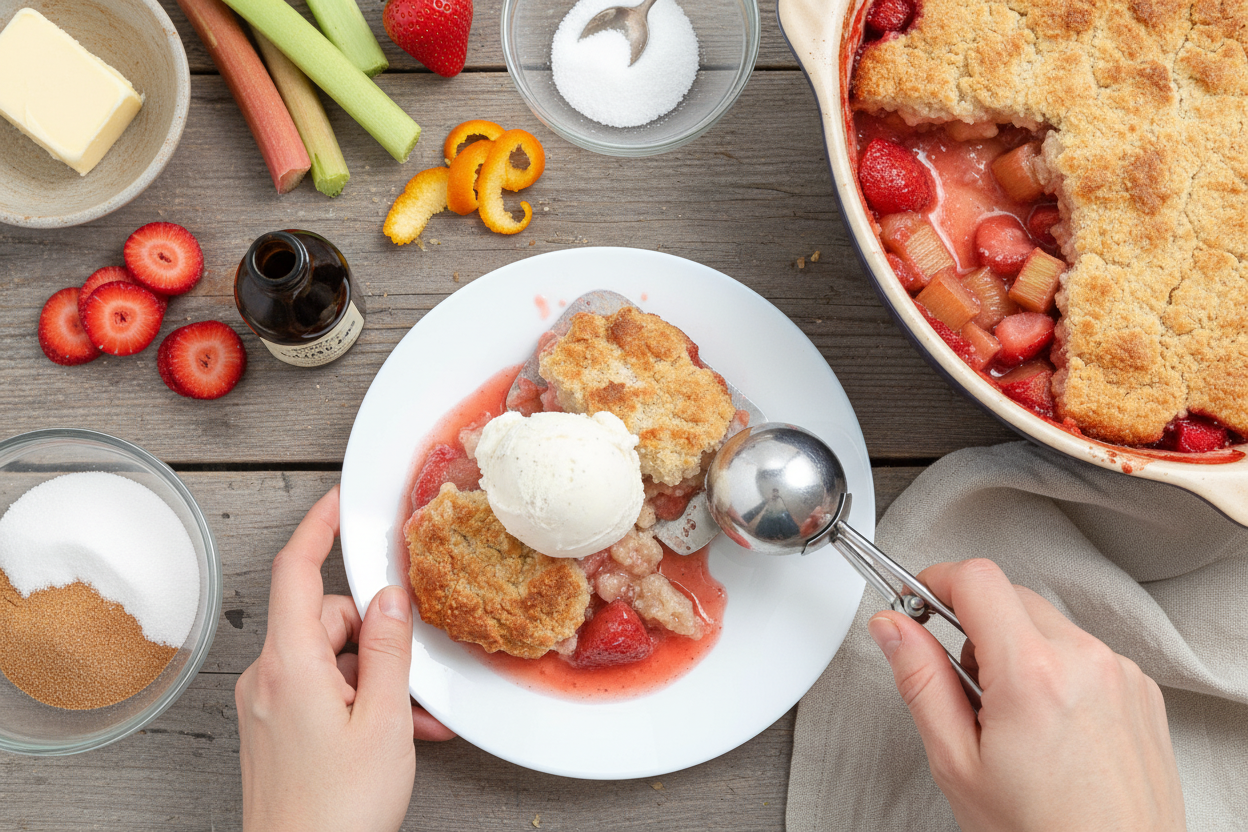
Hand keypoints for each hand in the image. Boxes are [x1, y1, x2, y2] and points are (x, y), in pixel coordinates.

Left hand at [236, 486, 454, 831]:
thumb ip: (390, 651)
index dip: (317, 526)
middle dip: (375, 634)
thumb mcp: (383, 721)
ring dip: (374, 676)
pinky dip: (357, 700)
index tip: (338, 500)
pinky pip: (320, 690)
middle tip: (414, 672)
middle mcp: (268, 678)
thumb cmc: (338, 811)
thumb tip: (392, 599)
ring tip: (412, 720)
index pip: (295, 570)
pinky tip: (394, 733)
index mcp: (290, 665)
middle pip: (325, 617)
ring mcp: (267, 705)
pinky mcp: (273, 728)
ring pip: (329, 658)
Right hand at [868, 558, 1184, 831]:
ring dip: (1017, 649)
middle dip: (973, 624)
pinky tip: (1048, 725)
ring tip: (1010, 718)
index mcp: (1033, 674)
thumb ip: (920, 681)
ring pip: (1047, 624)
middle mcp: (1085, 662)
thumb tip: (893, 628)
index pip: (976, 579)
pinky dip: (1057, 671)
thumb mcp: (956, 762)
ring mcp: (1120, 674)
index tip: (918, 601)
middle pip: (1010, 595)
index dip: (936, 582)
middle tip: (961, 683)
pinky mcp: (1141, 691)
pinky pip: (1084, 652)